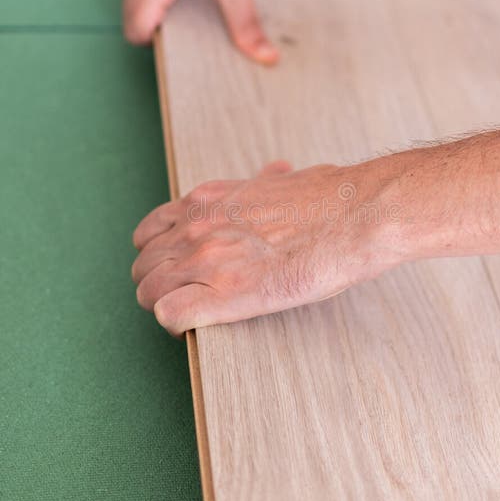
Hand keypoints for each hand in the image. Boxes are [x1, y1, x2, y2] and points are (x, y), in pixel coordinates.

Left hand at [131, 160, 384, 333]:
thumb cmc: (329, 198)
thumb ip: (261, 182)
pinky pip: (170, 315)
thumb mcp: (280, 178)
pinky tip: (196, 326)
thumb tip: (273, 174)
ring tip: (189, 314)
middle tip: (182, 296)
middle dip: (157, 283)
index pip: (150, 231)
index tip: (176, 268)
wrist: (354, 215)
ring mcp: (206, 260)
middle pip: (144, 265)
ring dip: (164, 305)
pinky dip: (177, 324)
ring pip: (149, 292)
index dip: (160, 255)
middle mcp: (197, 227)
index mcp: (207, 199)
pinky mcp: (224, 295)